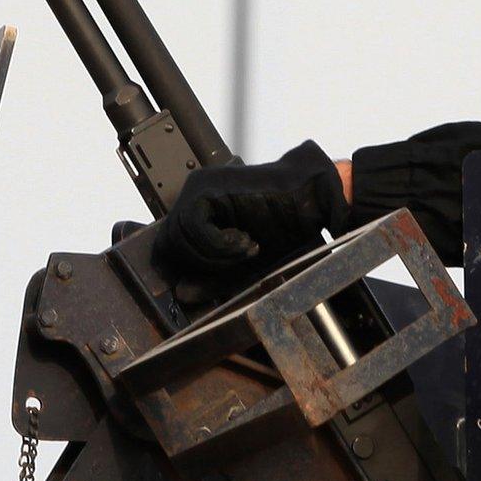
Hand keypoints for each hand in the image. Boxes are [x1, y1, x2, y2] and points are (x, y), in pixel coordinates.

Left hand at [156, 140, 350, 273]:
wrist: (311, 201)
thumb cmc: (283, 231)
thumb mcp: (243, 267)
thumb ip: (212, 280)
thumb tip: (180, 294)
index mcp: (198, 217)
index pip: (170, 251)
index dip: (191, 270)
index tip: (224, 276)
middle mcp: (192, 201)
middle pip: (169, 245)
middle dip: (203, 265)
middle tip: (240, 262)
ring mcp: (197, 191)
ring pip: (177, 236)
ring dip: (214, 254)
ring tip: (248, 250)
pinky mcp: (206, 187)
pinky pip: (192, 224)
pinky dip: (217, 243)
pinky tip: (245, 240)